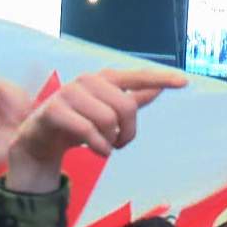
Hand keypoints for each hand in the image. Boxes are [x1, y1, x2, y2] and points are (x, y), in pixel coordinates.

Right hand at [7, 69, 187, 192]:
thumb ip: (131, 98)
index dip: (161, 78)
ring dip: (110, 142)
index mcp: (103, 78)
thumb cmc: (78, 123)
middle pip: (127, 106)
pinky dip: (99, 147)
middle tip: (119, 143)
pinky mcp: (54, 110)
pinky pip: (89, 131)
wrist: (40, 139)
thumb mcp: (106, 111)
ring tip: (104, 147)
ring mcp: (69, 92)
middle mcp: (88, 80)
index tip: (185, 82)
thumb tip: (160, 86)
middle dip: (128, 132)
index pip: (138, 75)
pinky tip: (98, 151)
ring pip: (108, 120)